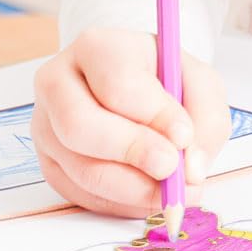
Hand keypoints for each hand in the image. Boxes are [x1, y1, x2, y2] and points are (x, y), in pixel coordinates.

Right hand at [32, 27, 229, 216]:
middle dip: (132, 153)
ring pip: (82, 168)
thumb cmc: (163, 81)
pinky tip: (146, 193)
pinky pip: (80, 195)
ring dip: (133, 188)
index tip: (185, 135)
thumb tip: (191, 168)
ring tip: (170, 190)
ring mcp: (46, 125)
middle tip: (170, 168)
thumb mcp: (197, 81)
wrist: (134, 90)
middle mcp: (58, 82)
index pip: (117, 83)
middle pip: (79, 125)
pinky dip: (120, 203)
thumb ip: (205, 117)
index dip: (153, 115)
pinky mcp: (48, 163)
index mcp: (95, 47)